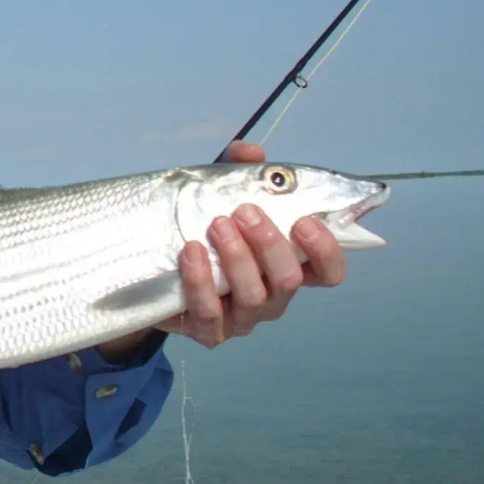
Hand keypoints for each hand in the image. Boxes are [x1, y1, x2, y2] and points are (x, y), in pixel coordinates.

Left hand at [94, 140, 348, 359]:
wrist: (155, 269)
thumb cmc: (200, 228)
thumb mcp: (217, 194)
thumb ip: (237, 170)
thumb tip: (252, 152)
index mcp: (286, 267)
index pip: (328, 272)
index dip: (326, 250)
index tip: (305, 221)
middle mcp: (273, 297)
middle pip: (289, 280)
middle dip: (270, 243)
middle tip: (244, 212)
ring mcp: (243, 319)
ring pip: (254, 297)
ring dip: (237, 258)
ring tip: (216, 225)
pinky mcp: (209, 331)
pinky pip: (210, 313)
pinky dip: (201, 281)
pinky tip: (190, 252)